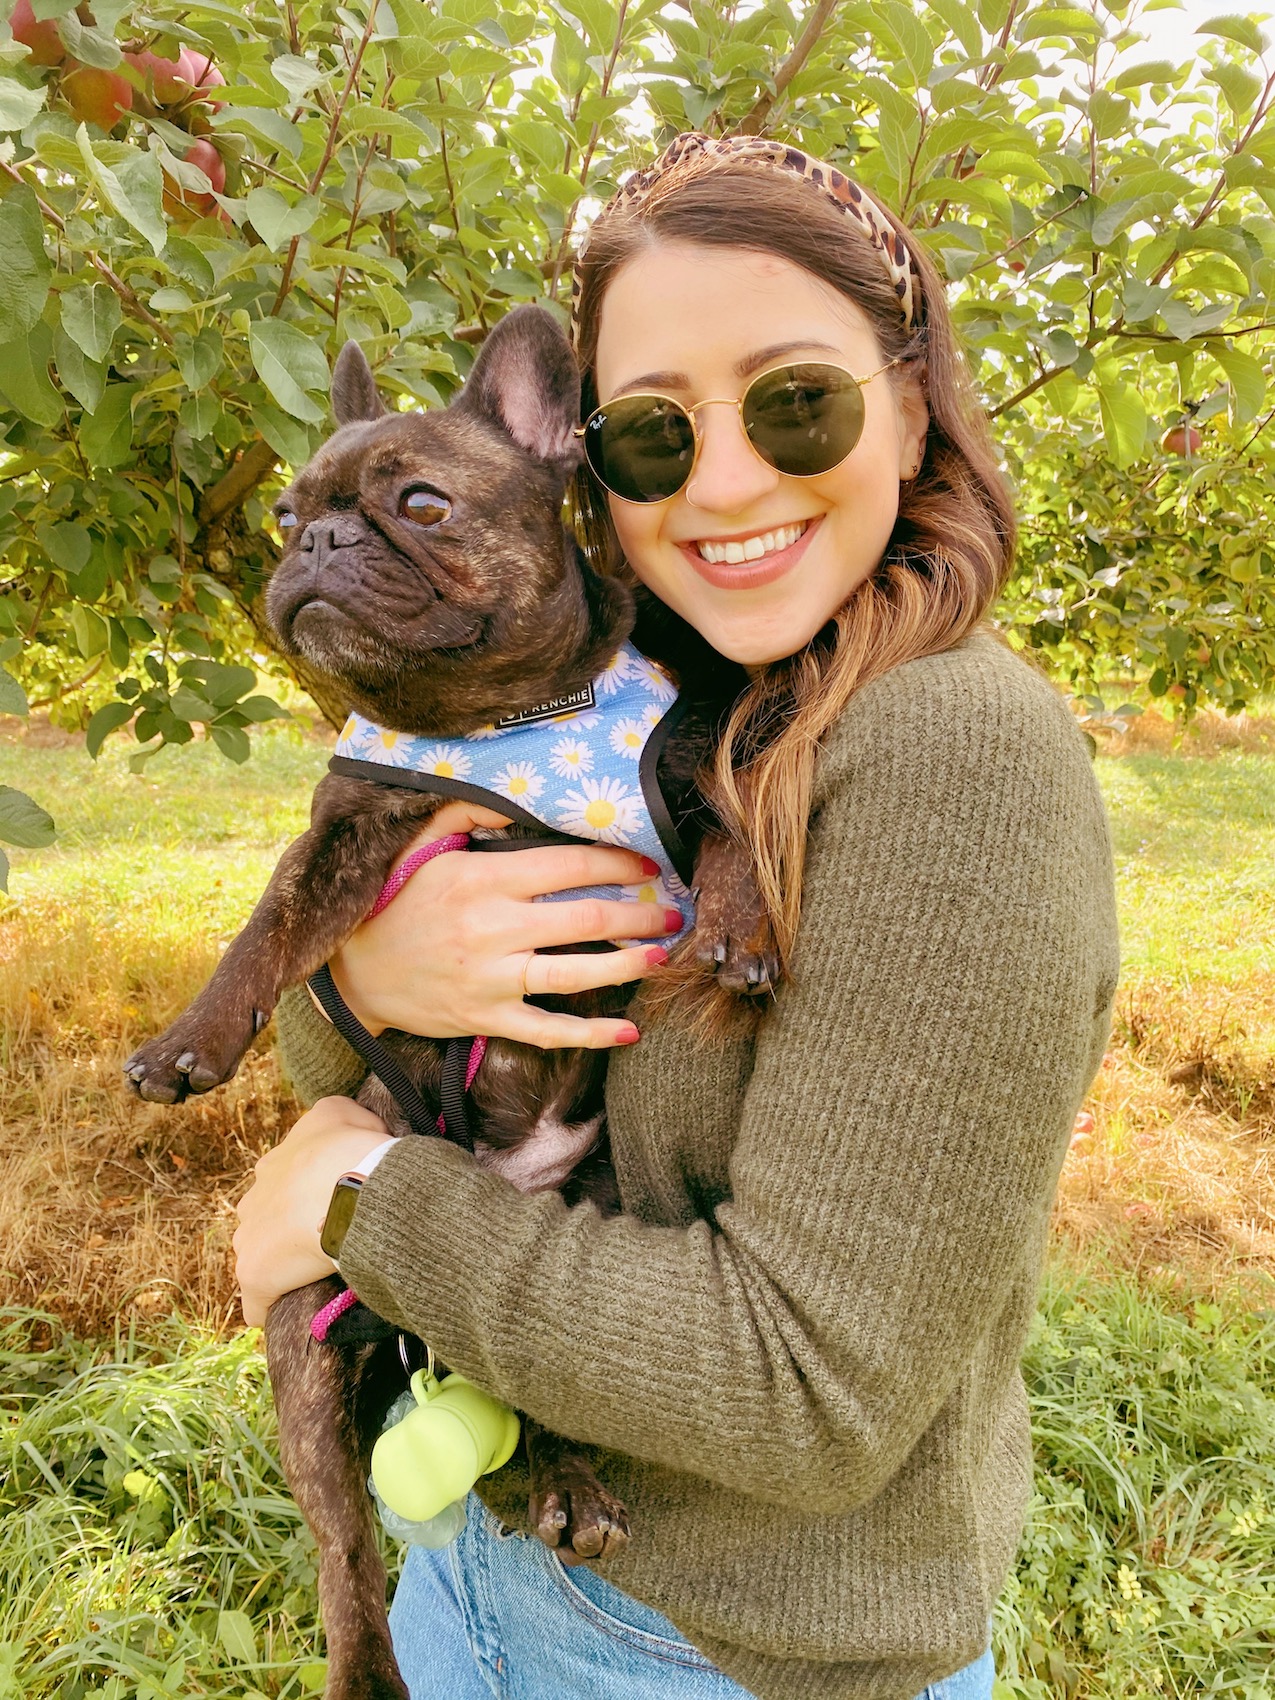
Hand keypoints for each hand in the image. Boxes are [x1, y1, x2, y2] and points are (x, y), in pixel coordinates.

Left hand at [233, 1097, 389, 1326]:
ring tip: (319, 1277)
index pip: (284, 1185)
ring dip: (282, 1268)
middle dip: (289, 1231)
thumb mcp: (345, 1112)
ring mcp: (249, 1238)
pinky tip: (300, 1310)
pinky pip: (259, 1303)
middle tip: (329, 1239)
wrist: (351, 1186)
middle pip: (266, 1221)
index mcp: (273, 1165)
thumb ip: (342, 1118)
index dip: (309, 1197)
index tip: (335, 1207)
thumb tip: (357, 1133)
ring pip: (260, 1258)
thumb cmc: (353, 1149)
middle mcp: (253, 1198)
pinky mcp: (254, 1275)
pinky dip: (275, 1306)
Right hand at [325, 800, 682, 1049]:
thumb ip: (471, 811)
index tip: (648, 867)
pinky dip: (592, 1035)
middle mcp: (493, 929)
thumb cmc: (393, 899)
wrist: (350, 972)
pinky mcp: (486, 1019)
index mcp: (483, 879)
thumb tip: (520, 794)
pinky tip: (628, 1032)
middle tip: (675, 912)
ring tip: (662, 956)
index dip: (618, 866)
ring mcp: (492, 979)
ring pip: (577, 975)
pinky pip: (548, 1031)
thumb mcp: (421, 842)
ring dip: (629, 965)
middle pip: (587, 920)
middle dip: (640, 915)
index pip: (569, 867)